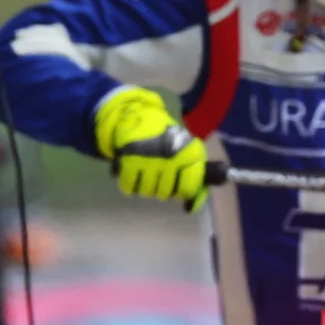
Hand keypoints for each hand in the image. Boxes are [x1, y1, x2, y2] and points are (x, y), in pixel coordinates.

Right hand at [93, 84, 207, 210]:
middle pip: (165, 194)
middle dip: (161, 188)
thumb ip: (195, 181)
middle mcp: (172, 156)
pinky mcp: (130, 160)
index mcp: (191, 154)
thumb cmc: (170, 141)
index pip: (188, 189)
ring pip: (148, 192)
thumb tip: (191, 208)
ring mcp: (151, 158)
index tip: (178, 188)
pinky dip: (129, 184)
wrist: (140, 117)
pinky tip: (133, 173)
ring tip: (146, 172)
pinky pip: (129, 188)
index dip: (182, 193)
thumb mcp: (189, 155)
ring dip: (145, 187)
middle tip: (158, 175)